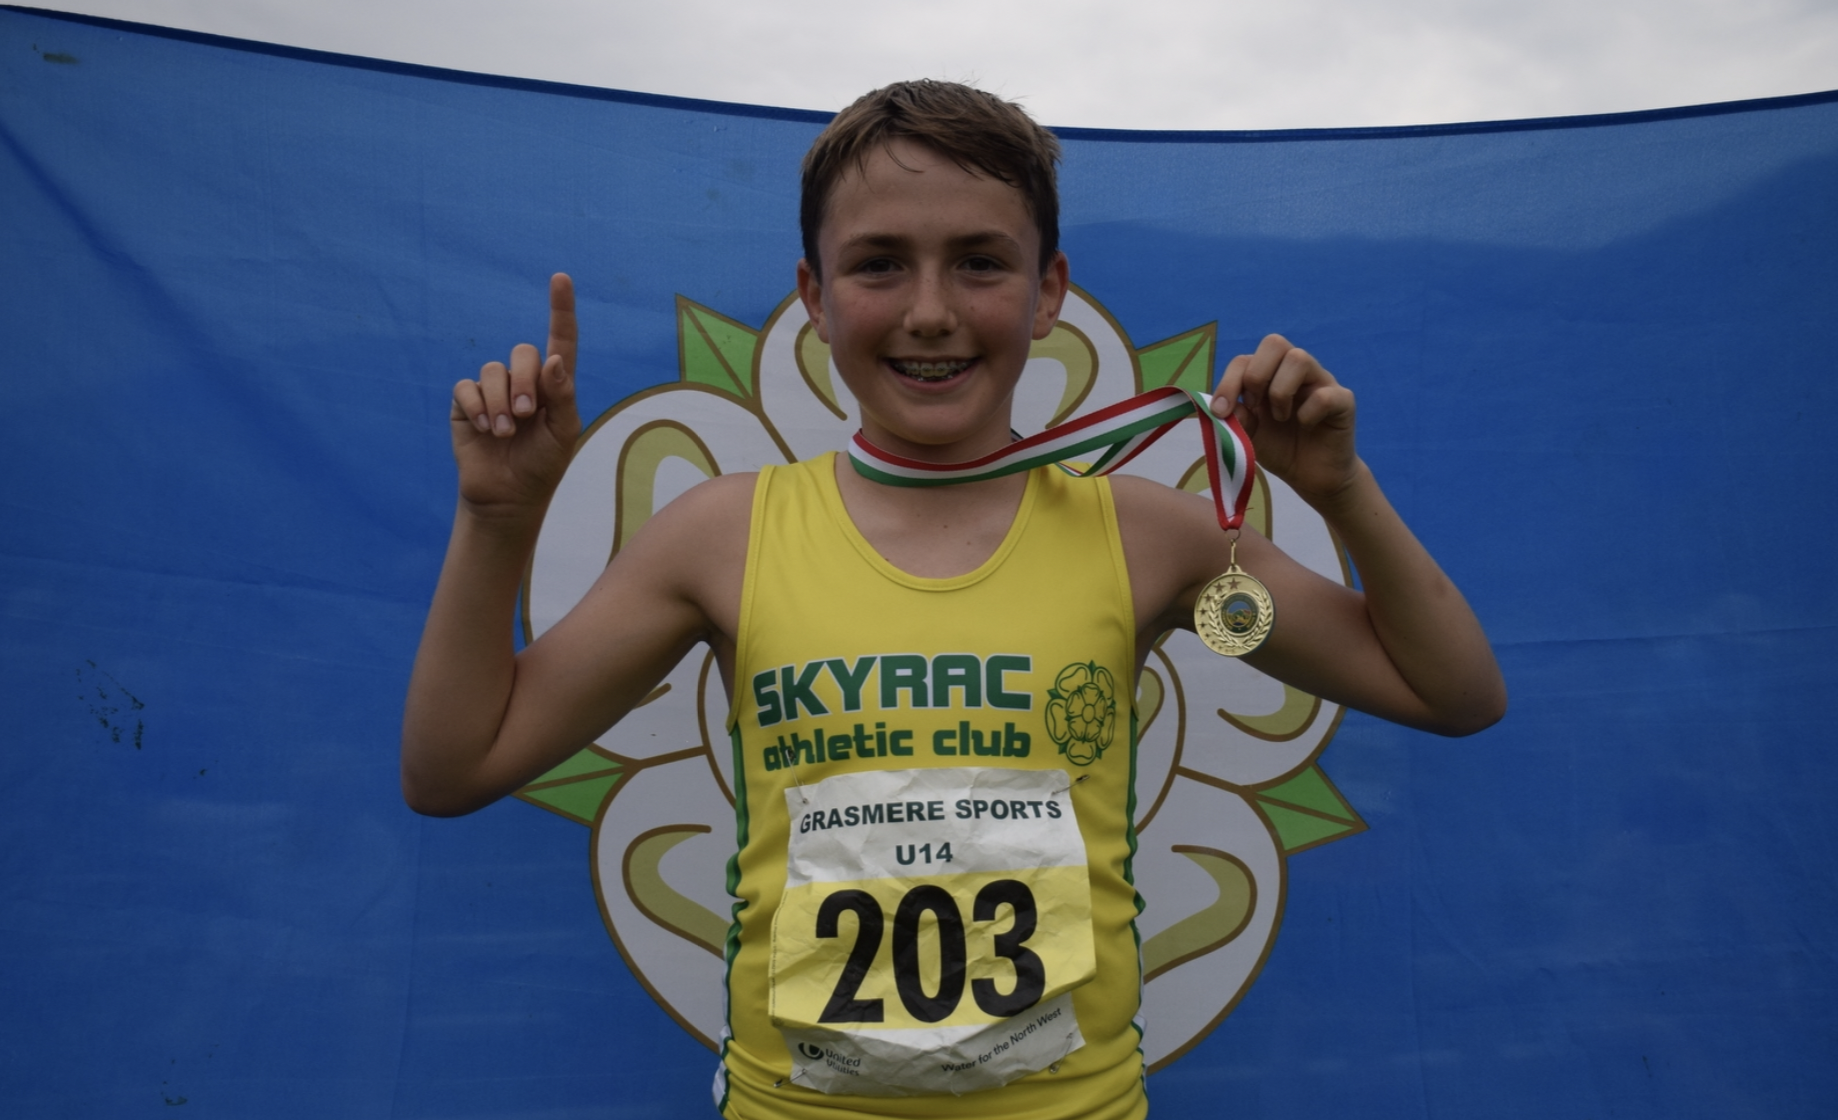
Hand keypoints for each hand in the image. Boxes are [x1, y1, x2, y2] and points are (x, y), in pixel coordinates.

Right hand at [450, 274, 581, 518]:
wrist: (508, 496)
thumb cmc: (542, 465)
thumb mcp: (563, 433)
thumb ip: (562, 396)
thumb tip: (553, 360)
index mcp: (553, 385)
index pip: (560, 340)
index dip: (560, 309)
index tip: (561, 279)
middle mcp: (523, 381)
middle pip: (523, 352)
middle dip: (524, 382)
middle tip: (524, 414)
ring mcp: (493, 390)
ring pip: (493, 370)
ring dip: (500, 402)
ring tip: (505, 432)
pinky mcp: (467, 403)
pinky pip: (466, 387)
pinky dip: (478, 407)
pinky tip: (486, 430)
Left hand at [1211, 334, 1357, 507]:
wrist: (1312, 477)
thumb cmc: (1281, 449)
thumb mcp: (1249, 435)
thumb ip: (1235, 418)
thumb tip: (1222, 407)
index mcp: (1269, 376)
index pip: (1246, 359)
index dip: (1229, 382)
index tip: (1221, 411)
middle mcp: (1295, 372)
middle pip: (1274, 343)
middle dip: (1256, 375)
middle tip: (1255, 406)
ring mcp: (1321, 382)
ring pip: (1299, 358)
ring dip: (1280, 391)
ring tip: (1280, 417)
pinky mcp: (1343, 401)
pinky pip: (1325, 394)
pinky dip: (1309, 413)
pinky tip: (1306, 426)